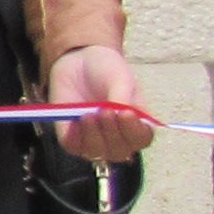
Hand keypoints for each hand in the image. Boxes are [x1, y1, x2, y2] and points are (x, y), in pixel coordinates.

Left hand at [47, 46, 154, 166]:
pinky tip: (76, 120)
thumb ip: (122, 99)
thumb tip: (119, 115)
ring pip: (96, 152)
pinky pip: (74, 146)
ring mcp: (95, 141)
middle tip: (105, 110)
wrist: (79, 62)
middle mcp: (118, 139)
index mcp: (137, 125)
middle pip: (119, 151)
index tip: (125, 113)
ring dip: (93, 134)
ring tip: (88, 114)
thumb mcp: (120, 79)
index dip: (134, 130)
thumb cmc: (107, 71)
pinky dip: (74, 135)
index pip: (141, 139)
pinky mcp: (73, 139)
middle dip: (111, 131)